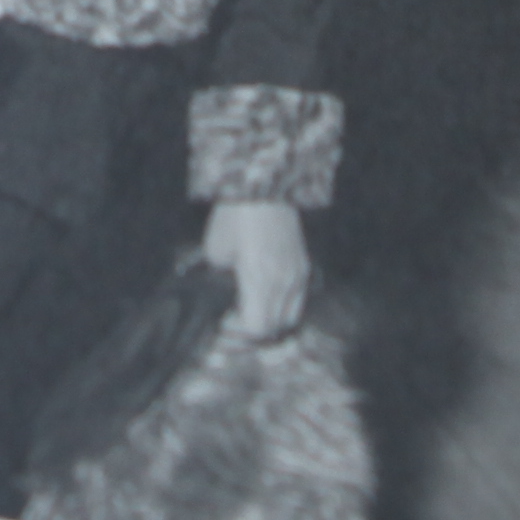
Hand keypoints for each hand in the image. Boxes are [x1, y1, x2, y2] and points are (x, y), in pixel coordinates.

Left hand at [204, 200, 311, 340]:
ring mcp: (297, 275)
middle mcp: (283, 282)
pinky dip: (284, 307)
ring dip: (272, 321)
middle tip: (237, 322)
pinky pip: (298, 301)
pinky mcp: (304, 266)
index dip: (239, 332)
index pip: (257, 328)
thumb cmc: (235, 217)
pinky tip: (268, 298)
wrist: (263, 187)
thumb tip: (224, 295)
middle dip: (255, 331)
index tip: (226, 324)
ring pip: (290, 318)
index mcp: (260, 279)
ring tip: (254, 312)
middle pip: (275, 328)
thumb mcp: (215, 251)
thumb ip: (220, 279)